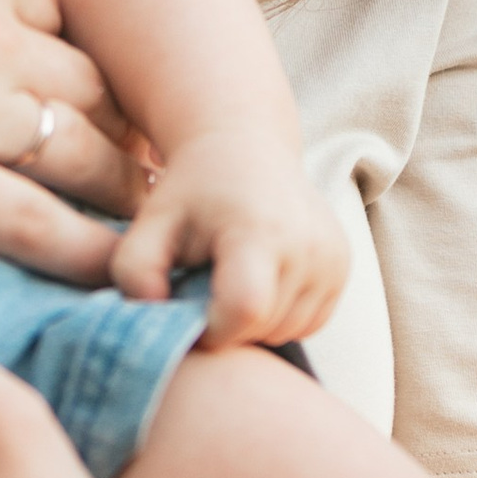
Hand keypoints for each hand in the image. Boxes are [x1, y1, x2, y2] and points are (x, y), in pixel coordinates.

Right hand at [0, 0, 140, 281]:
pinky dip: (83, 249)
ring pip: (75, 154)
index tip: (49, 74)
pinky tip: (116, 270)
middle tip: (121, 156)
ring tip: (141, 222)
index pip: (43, 7)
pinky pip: (31, 224)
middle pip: (79, 84)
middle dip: (101, 118)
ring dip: (113, 184)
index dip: (43, 41)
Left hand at [109, 129, 349, 349]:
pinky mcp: (343, 265)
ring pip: (288, 331)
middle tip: (203, 287)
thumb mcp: (149, 222)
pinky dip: (279, 315)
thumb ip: (133, 272)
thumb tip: (155, 314)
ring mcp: (332, 257)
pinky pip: (310, 322)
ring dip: (253, 322)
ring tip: (228, 279)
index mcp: (258, 230)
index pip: (244, 311)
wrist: (245, 145)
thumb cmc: (191, 190)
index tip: (186, 306)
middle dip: (226, 324)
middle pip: (264, 327)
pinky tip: (256, 280)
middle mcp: (307, 245)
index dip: (211, 327)